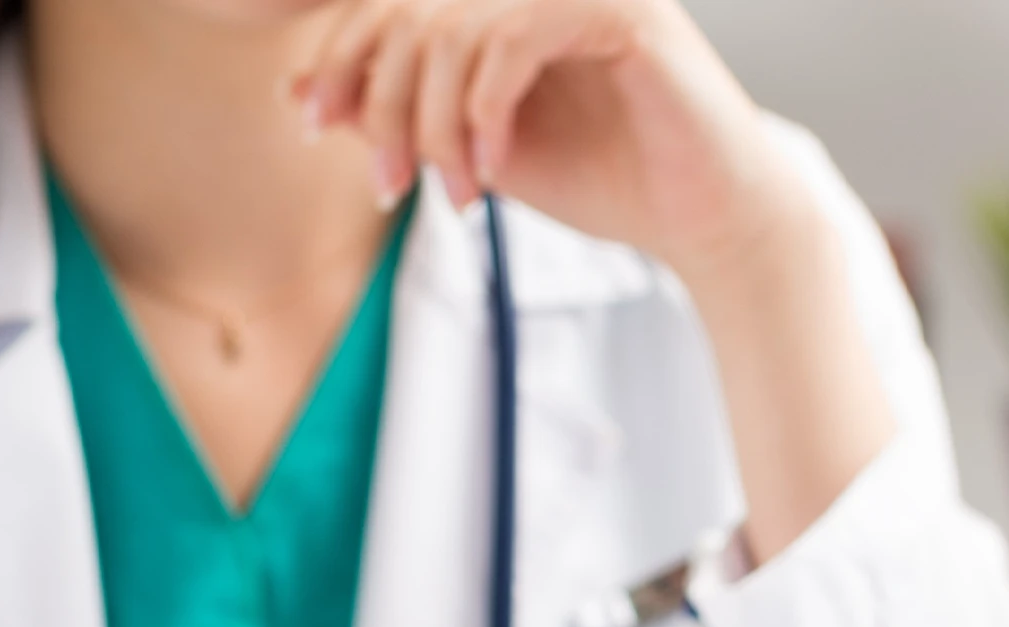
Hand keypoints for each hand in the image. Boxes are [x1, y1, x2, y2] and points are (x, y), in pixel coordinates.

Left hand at [296, 0, 802, 282]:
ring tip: (458, 193)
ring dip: (435, 125)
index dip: (340, 54)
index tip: (314, 121)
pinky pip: (513, 38)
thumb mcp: (479, 152)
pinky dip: (486, 109)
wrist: (704, 222)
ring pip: (455, 28)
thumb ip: (405, 116)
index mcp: (506, 1)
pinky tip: (493, 163)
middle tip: (388, 182)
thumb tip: (305, 94)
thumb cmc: (608, 183)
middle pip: (412, 13)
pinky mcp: (622, 11)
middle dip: (383, 104)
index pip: (394, 3)